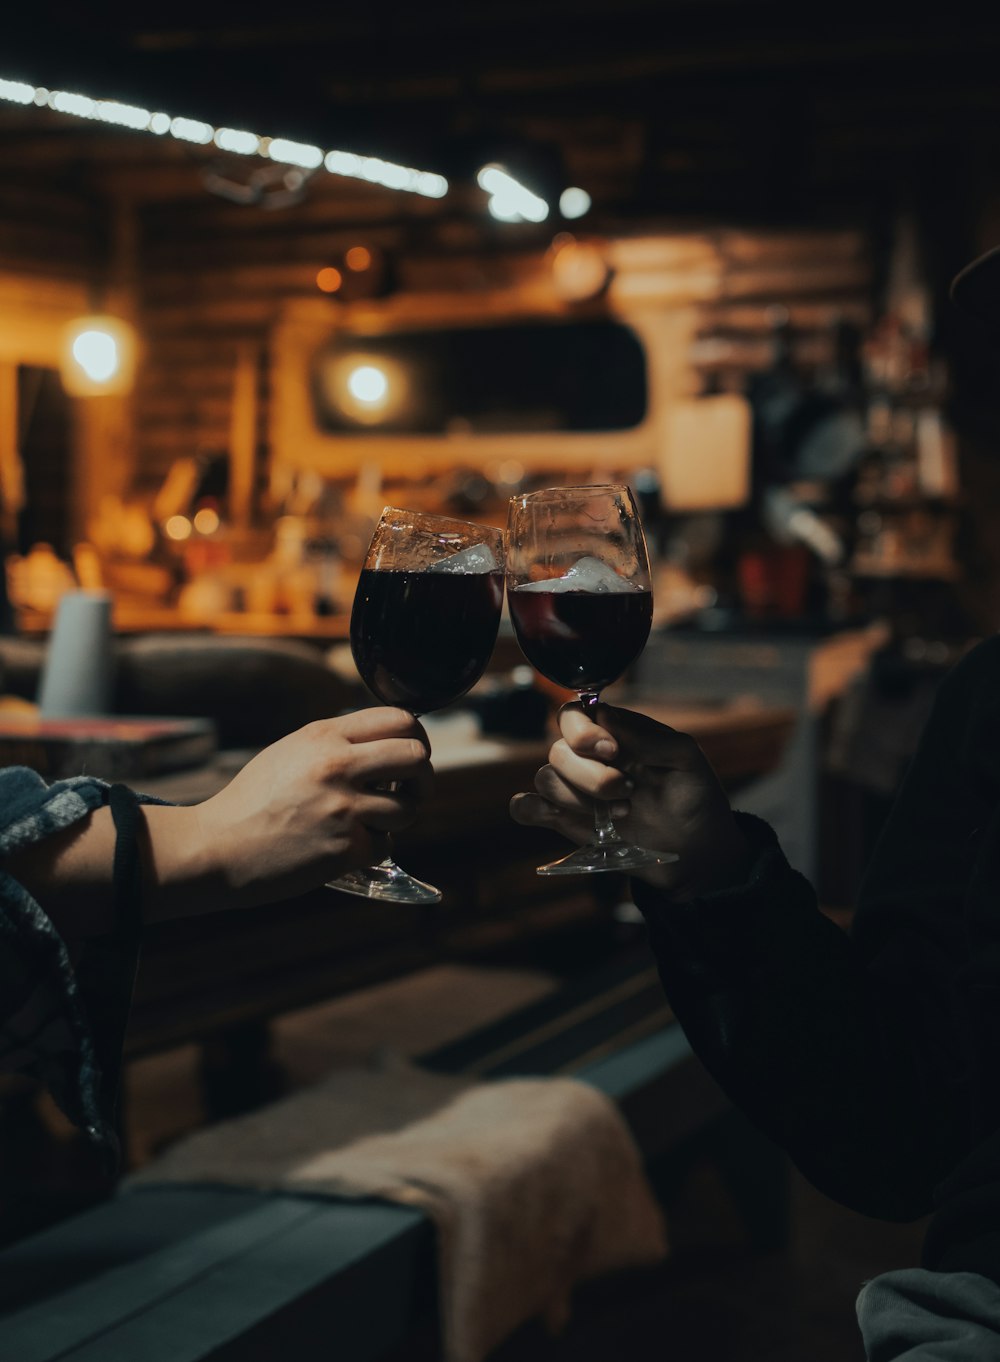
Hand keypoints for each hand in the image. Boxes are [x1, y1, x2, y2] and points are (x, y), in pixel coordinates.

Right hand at [189, 708, 432, 906]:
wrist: (215, 848)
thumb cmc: (252, 802)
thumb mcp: (290, 753)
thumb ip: (335, 744)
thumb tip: (386, 745)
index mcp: (323, 736)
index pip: (399, 720)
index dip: (416, 739)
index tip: (411, 755)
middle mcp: (337, 765)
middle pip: (417, 758)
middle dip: (422, 778)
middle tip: (410, 790)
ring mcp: (342, 808)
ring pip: (409, 808)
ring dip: (397, 819)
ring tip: (370, 823)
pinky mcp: (344, 848)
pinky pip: (386, 846)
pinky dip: (373, 850)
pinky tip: (345, 848)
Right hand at [510, 702, 750, 896]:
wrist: (697, 851)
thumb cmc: (694, 797)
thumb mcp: (685, 758)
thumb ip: (647, 735)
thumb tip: (604, 714)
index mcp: (614, 735)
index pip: (574, 715)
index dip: (583, 731)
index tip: (612, 751)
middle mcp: (589, 759)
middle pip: (559, 751)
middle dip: (591, 776)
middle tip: (627, 792)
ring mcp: (576, 791)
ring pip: (546, 780)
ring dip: (578, 798)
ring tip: (620, 814)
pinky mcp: (566, 822)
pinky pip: (526, 807)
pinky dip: (531, 808)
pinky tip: (557, 816)